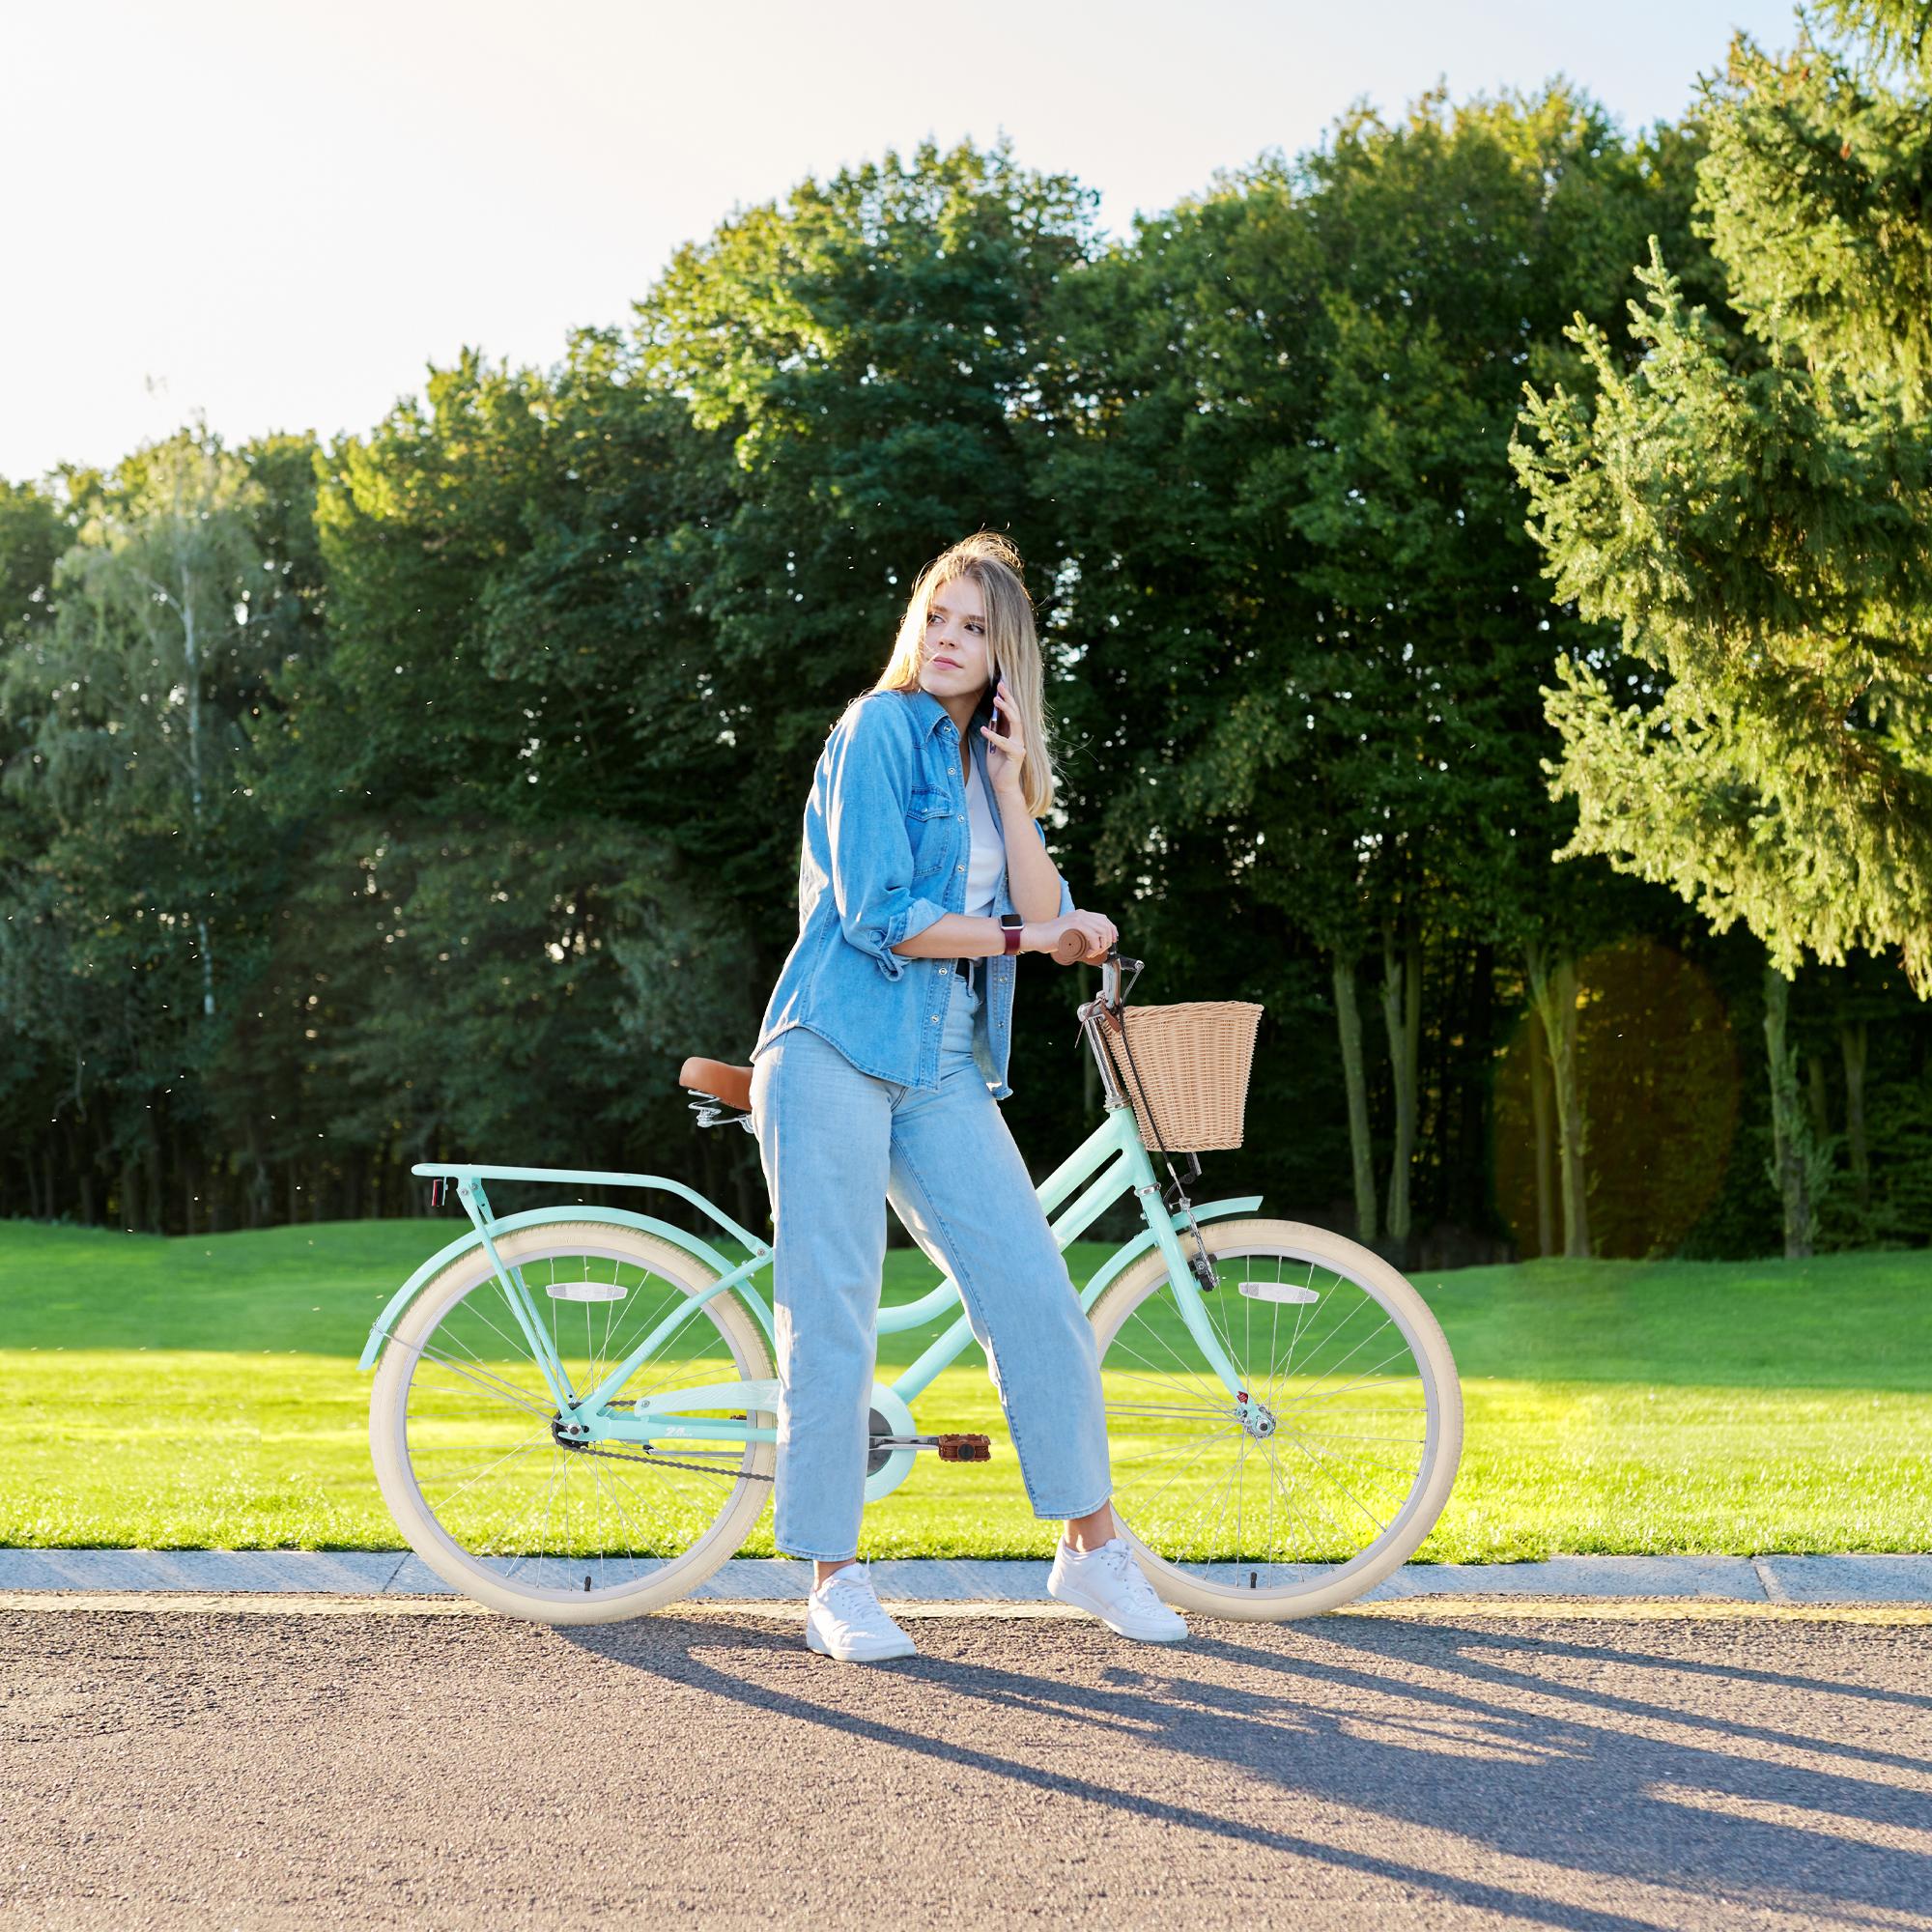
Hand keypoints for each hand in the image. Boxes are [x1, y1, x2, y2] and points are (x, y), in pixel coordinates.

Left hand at [981, 676, 1024, 796]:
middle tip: (1000, 685)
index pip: (1012, 712)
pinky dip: (993, 735)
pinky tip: (983, 729)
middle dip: (1008, 698)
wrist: (1003, 785)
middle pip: (1016, 713)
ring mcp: (1019, 745)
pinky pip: (1004, 742)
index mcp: (1014, 734)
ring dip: (1005, 710)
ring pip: (1015, 723)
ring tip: (995, 699)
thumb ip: (995, 732)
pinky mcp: (1016, 754)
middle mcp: (1019, 737)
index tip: (1001, 685)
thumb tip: (991, 717)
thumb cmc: (998, 766)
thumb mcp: (993, 745)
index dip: (1007, 698)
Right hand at [1026, 910, 1117, 962]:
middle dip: (1108, 941)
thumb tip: (1093, 942)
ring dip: (1101, 945)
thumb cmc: (1051, 938)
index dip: (1111, 930)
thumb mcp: (1069, 933)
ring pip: (1102, 931)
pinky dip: (1094, 947)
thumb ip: (1080, 933)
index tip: (1111, 941)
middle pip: (1106, 925)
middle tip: (1099, 951)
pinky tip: (1087, 953)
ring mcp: (1078, 918)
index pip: (1104, 919)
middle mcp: (1082, 914)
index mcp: (1081, 914)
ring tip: (1092, 953)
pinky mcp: (1075, 925)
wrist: (1037, 936)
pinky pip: (1093, 937)